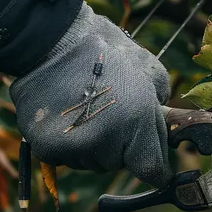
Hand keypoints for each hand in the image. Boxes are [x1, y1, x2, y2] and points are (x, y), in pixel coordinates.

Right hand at [9, 3, 172, 187]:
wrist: (51, 40)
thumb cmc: (105, 53)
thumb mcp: (149, 74)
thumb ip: (160, 113)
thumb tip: (164, 140)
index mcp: (136, 121)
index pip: (151, 170)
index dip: (155, 171)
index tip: (157, 171)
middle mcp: (106, 140)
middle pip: (117, 163)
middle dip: (117, 145)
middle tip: (106, 110)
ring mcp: (74, 147)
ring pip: (89, 161)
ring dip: (89, 143)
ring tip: (82, 106)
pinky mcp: (46, 149)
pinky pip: (64, 157)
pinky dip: (64, 141)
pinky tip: (63, 114)